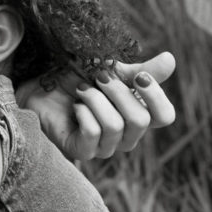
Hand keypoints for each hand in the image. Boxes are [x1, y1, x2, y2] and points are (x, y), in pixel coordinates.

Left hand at [20, 52, 175, 160]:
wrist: (40, 86)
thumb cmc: (77, 80)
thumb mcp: (112, 70)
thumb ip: (141, 70)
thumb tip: (171, 60)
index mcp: (137, 116)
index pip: (165, 117)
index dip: (156, 97)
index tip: (137, 76)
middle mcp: (125, 137)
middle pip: (141, 120)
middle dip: (118, 92)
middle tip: (98, 77)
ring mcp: (103, 147)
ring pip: (115, 126)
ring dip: (96, 100)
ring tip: (81, 90)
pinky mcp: (80, 151)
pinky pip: (92, 134)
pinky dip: (83, 113)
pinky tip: (75, 106)